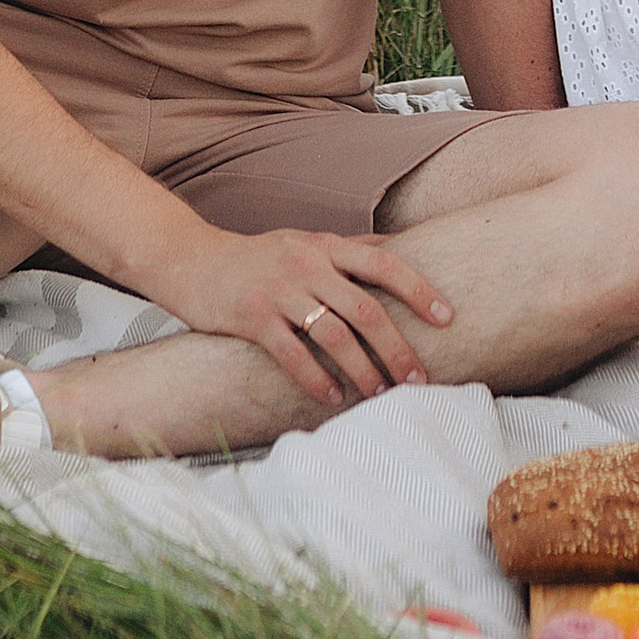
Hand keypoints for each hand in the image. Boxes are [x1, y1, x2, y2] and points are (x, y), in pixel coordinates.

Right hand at [158, 223, 454, 405]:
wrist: (191, 260)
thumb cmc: (257, 257)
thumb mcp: (304, 242)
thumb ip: (348, 249)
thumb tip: (398, 248)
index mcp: (325, 246)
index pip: (383, 263)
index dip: (418, 289)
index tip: (447, 318)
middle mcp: (306, 264)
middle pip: (365, 308)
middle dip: (396, 347)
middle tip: (419, 378)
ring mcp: (278, 291)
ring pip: (333, 334)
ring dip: (362, 369)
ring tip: (379, 394)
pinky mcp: (251, 318)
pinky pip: (292, 353)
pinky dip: (316, 378)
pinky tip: (332, 396)